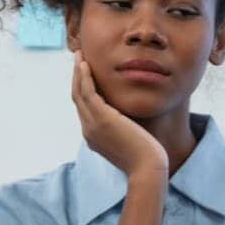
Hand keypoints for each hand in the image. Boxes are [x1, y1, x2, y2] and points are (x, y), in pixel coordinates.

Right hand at [72, 47, 167, 180]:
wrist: (147, 169)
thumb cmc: (146, 158)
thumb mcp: (132, 141)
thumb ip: (126, 130)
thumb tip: (132, 121)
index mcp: (94, 137)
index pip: (84, 109)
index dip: (83, 89)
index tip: (86, 74)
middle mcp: (89, 131)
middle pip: (77, 98)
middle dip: (77, 77)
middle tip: (79, 59)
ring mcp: (93, 125)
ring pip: (79, 93)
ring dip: (78, 72)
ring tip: (80, 56)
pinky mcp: (102, 119)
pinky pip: (88, 93)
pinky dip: (85, 77)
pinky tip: (86, 65)